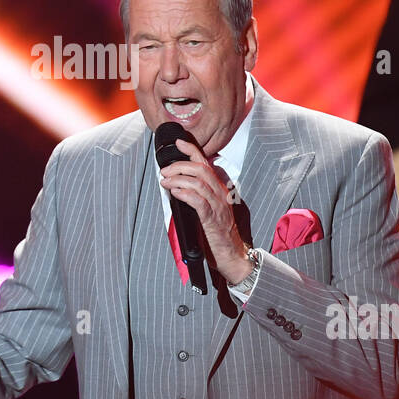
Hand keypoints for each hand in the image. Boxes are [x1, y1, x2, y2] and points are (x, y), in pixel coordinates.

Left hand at [158, 138, 250, 283]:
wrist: (233, 256)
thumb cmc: (219, 235)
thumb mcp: (210, 210)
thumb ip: (198, 197)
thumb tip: (177, 187)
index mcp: (219, 190)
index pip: (206, 164)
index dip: (192, 150)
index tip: (178, 143)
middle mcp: (220, 194)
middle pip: (201, 169)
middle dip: (179, 166)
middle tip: (164, 171)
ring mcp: (218, 206)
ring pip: (198, 183)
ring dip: (178, 179)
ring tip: (165, 181)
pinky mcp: (213, 220)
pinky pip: (199, 202)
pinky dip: (185, 194)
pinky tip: (175, 193)